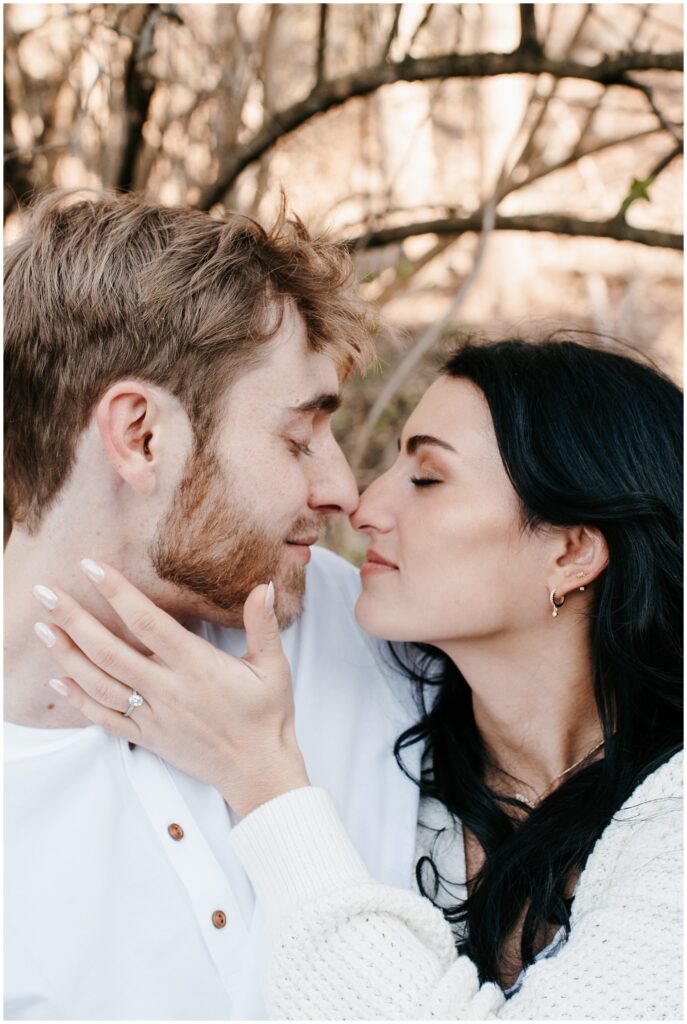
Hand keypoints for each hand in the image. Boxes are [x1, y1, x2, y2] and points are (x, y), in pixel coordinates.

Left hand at [32, 561, 309, 816]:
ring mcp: (154, 715)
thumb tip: (264, 586)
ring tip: (42, 629)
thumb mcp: (274, 667)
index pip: (147, 622)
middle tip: (45, 593)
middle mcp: (168, 689)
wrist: (259, 770)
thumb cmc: (267, 716)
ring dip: (67, 655)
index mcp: (197, 666)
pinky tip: (59, 680)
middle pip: (110, 650)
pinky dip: (79, 700)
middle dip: (74, 619)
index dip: (117, 592)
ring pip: (100, 683)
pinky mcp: (148, 737)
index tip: (91, 568)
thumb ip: (263, 625)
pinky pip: (106, 719)